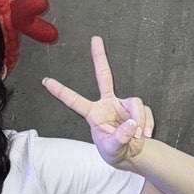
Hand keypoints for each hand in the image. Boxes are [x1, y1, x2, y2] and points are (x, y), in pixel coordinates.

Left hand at [42, 35, 154, 165]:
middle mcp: (107, 104)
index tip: (46, 81)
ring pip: (135, 103)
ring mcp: (122, 104)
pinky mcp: (136, 108)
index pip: (75, 101)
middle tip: (96, 38)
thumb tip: (131, 123)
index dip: (61, 91)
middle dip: (100, 57)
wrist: (131, 154)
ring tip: (138, 137)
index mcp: (93, 113)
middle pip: (104, 76)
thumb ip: (120, 137)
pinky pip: (145, 112)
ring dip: (139, 121)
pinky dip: (147, 125)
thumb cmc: (114, 150)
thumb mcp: (113, 148)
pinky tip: (144, 136)